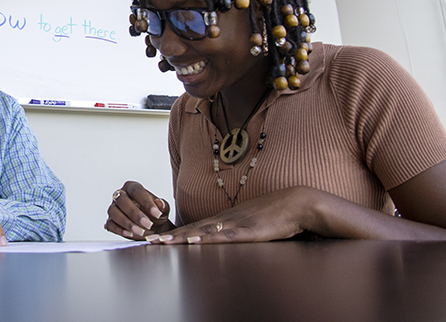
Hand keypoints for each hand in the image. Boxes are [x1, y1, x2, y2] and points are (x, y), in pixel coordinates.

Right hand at [104, 181, 172, 238]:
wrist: (152, 229)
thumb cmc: (156, 215)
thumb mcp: (163, 211)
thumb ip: (163, 206)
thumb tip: (160, 203)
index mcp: (133, 187)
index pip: (136, 190)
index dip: (146, 202)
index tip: (156, 214)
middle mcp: (121, 195)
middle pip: (122, 199)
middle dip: (134, 213)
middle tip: (148, 224)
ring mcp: (114, 208)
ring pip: (113, 211)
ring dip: (126, 222)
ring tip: (140, 231)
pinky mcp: (110, 221)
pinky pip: (110, 224)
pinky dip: (119, 229)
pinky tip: (130, 233)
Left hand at [150, 186, 312, 243]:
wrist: (297, 204)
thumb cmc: (276, 214)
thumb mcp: (250, 222)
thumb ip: (235, 229)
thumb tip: (222, 237)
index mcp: (225, 218)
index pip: (194, 227)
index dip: (175, 233)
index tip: (156, 238)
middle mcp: (226, 219)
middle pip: (192, 228)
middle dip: (170, 236)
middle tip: (149, 241)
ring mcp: (236, 223)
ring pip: (203, 231)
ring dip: (181, 237)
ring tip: (162, 242)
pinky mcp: (248, 230)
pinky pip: (223, 235)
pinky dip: (207, 238)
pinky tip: (194, 240)